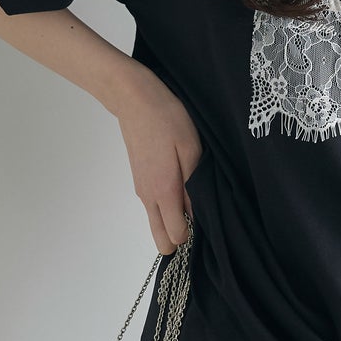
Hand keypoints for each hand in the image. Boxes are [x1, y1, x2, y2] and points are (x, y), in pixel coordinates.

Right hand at [111, 64, 204, 255]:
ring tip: (193, 198)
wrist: (134, 101)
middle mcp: (148, 197)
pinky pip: (154, 207)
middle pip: (161, 239)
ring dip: (173, 221)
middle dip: (179, 238)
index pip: (175, 236)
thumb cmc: (166, 120)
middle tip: (199, 218)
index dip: (192, 235)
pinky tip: (181, 187)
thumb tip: (197, 215)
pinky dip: (166, 208)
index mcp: (163, 192)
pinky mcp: (139, 180)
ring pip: (156, 222)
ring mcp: (141, 190)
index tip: (207, 221)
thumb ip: (193, 186)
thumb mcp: (190, 149)